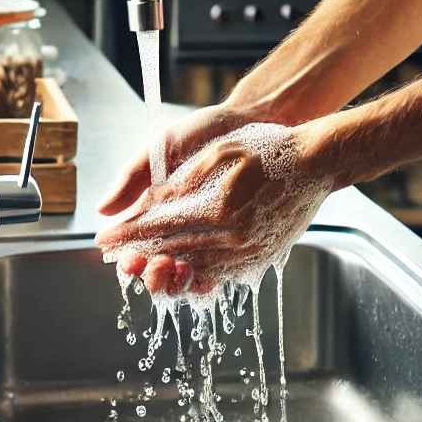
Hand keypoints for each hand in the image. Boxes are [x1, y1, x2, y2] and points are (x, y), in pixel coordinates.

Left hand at [96, 123, 333, 295]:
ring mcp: (249, 252)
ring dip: (166, 268)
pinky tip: (183, 267)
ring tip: (144, 264)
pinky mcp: (262, 258)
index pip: (158, 228)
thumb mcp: (217, 153)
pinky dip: (198, 272)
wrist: (316, 163)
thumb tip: (146, 206)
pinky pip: (222, 273)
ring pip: (195, 268)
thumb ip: (180, 183)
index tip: (104, 240)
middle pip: (173, 253)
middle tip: (118, 257)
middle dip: (140, 255)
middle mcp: (232, 237)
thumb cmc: (268, 148)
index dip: (128, 234)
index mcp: (216, 208)